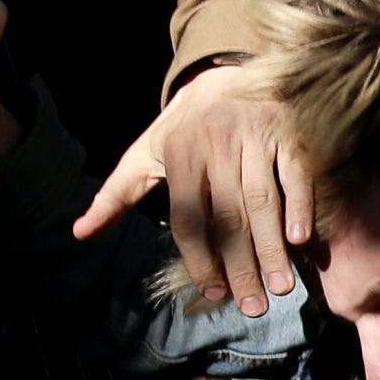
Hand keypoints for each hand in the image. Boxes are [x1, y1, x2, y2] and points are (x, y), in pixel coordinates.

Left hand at [73, 64, 312, 316]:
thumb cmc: (185, 127)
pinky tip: (300, 238)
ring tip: (280, 288)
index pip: (190, 218)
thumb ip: (115, 195)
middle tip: (253, 309)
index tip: (216, 293)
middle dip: (242, 266)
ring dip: (272, 247)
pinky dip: (300, 204)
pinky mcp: (288, 128)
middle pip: (229, 217)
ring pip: (263, 200)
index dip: (202, 259)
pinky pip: (295, 173)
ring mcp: (255, 134)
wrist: (231, 71)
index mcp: (180, 153)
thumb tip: (79, 232)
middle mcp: (217, 143)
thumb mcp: (146, 154)